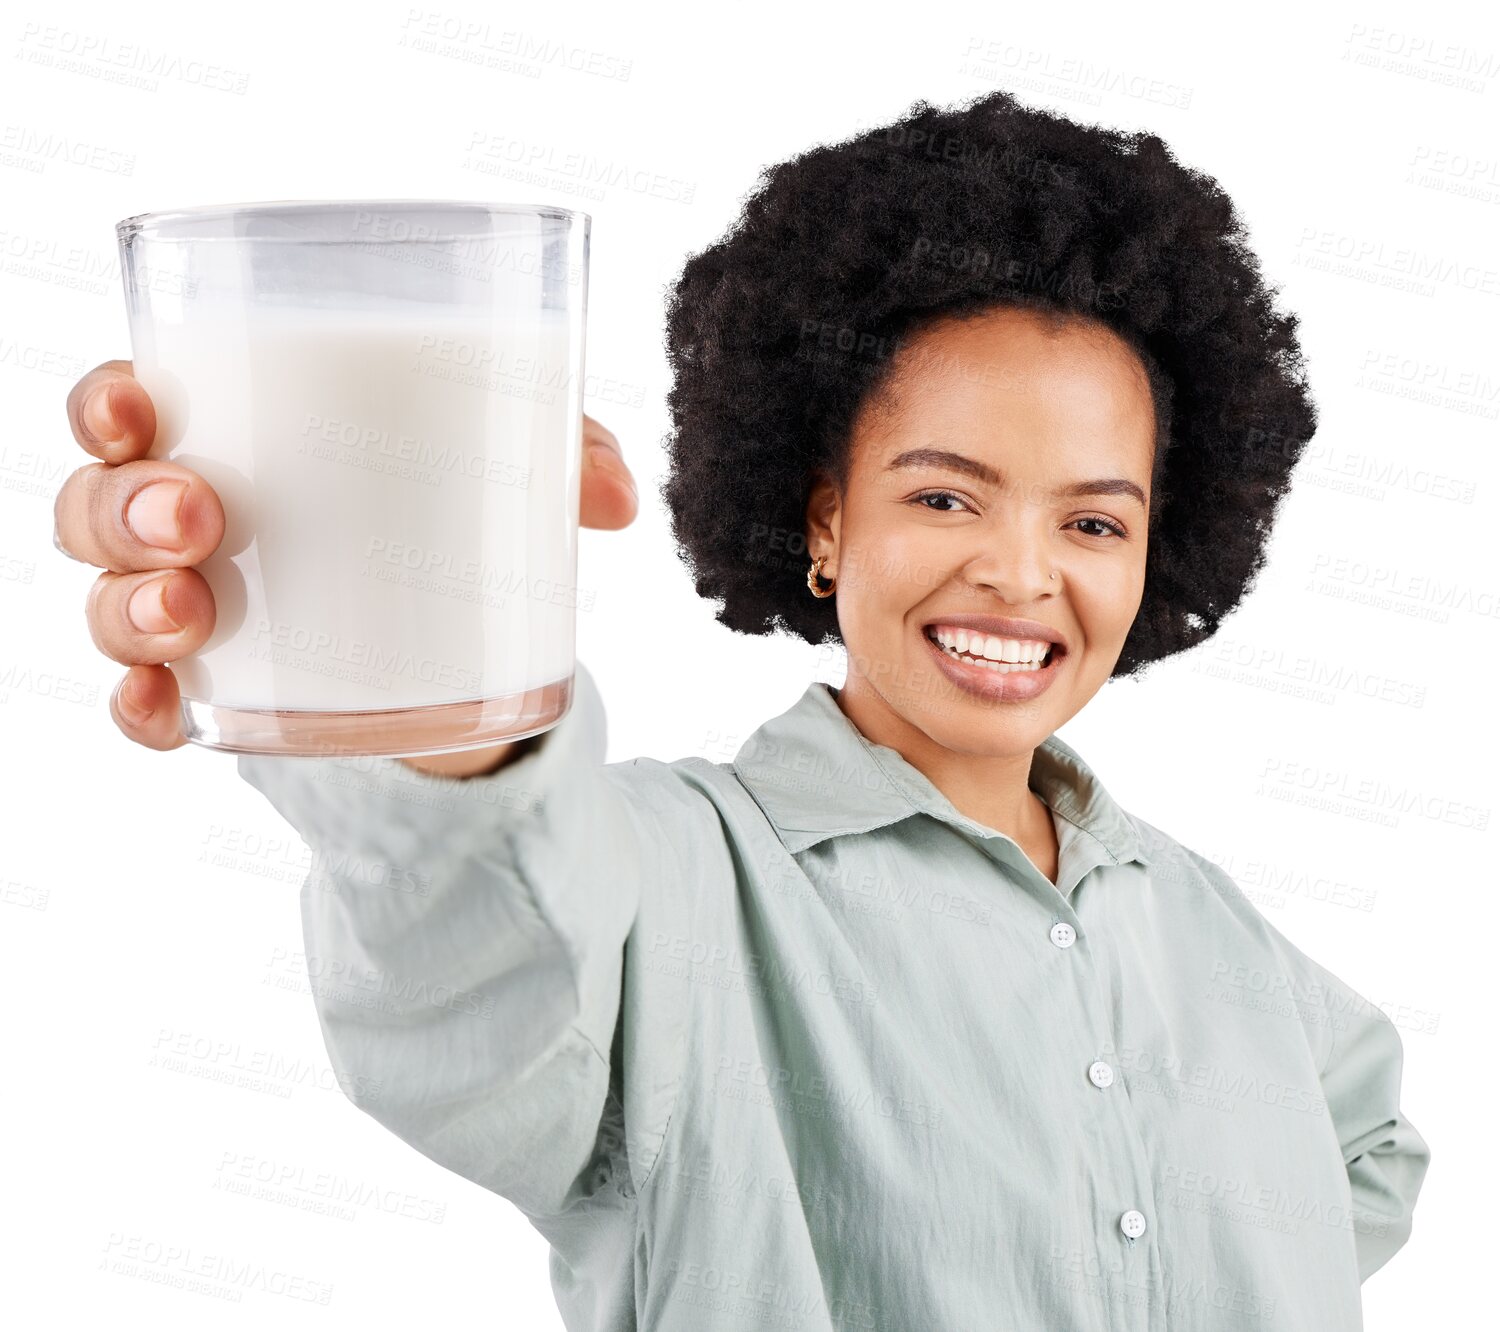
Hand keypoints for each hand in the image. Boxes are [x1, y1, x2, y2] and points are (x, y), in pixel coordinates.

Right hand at [54, 359, 638, 752]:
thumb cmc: (458, 527)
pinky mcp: (227, 698)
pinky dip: (146, 709)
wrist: (470, 659)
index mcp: (239, 441)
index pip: (130, 408)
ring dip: (129, 607)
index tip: (137, 403)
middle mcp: (193, 527)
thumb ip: (566, 459)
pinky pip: (150, 708)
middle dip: (123, 509)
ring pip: (111, 604)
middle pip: (99, 506)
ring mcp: (198, 616)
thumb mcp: (509, 477)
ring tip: (193, 613)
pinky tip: (170, 707)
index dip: (106, 402)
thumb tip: (620, 501)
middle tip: (199, 519)